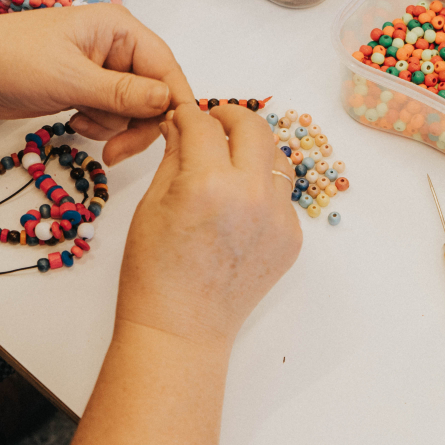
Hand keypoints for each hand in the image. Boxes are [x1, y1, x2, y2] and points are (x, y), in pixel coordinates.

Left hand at [0, 4, 188, 163]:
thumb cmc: (9, 60)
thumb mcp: (71, 79)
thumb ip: (123, 93)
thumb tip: (167, 102)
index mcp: (120, 28)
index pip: (166, 67)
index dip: (174, 101)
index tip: (175, 133)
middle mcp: (117, 45)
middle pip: (154, 92)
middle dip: (136, 122)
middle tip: (117, 151)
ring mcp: (103, 68)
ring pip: (134, 109)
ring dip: (112, 124)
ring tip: (80, 120)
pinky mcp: (88, 87)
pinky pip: (113, 114)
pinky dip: (99, 124)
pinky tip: (75, 120)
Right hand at [116, 103, 300, 351]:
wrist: (181, 328)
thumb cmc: (154, 272)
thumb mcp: (152, 204)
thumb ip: (175, 156)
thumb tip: (184, 124)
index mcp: (209, 183)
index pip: (205, 125)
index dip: (190, 115)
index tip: (185, 117)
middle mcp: (252, 195)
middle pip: (255, 129)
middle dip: (232, 117)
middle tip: (215, 122)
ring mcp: (279, 217)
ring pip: (278, 159)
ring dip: (255, 151)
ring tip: (230, 161)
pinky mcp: (293, 237)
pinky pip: (282, 196)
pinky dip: (263, 190)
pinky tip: (238, 206)